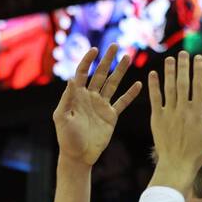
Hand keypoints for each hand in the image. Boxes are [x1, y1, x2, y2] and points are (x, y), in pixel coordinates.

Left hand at [52, 45, 141, 166]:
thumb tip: (71, 79)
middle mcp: (90, 97)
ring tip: (127, 57)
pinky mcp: (111, 116)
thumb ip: (67, 98)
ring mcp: (101, 105)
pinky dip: (130, 94)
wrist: (78, 156)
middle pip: (100, 74)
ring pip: (112, 84)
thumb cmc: (66, 138)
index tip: (94, 50)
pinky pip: (122, 102)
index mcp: (77, 95)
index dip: (88, 61)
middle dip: (107, 60)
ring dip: (120, 71)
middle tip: (115, 45)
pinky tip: (139, 84)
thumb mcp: (62, 117)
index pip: (83, 73)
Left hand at [147, 52, 201, 194]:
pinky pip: (155, 99)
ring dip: (169, 72)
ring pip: (169, 88)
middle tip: (183, 53)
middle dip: (183, 66)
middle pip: (183, 82)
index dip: (198, 70)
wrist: (177, 165)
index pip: (199, 85)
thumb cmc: (199, 153)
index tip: (198, 58)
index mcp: (198, 112)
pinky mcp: (157, 119)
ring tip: (169, 59)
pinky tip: (152, 74)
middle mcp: (183, 109)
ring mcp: (169, 113)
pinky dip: (153, 86)